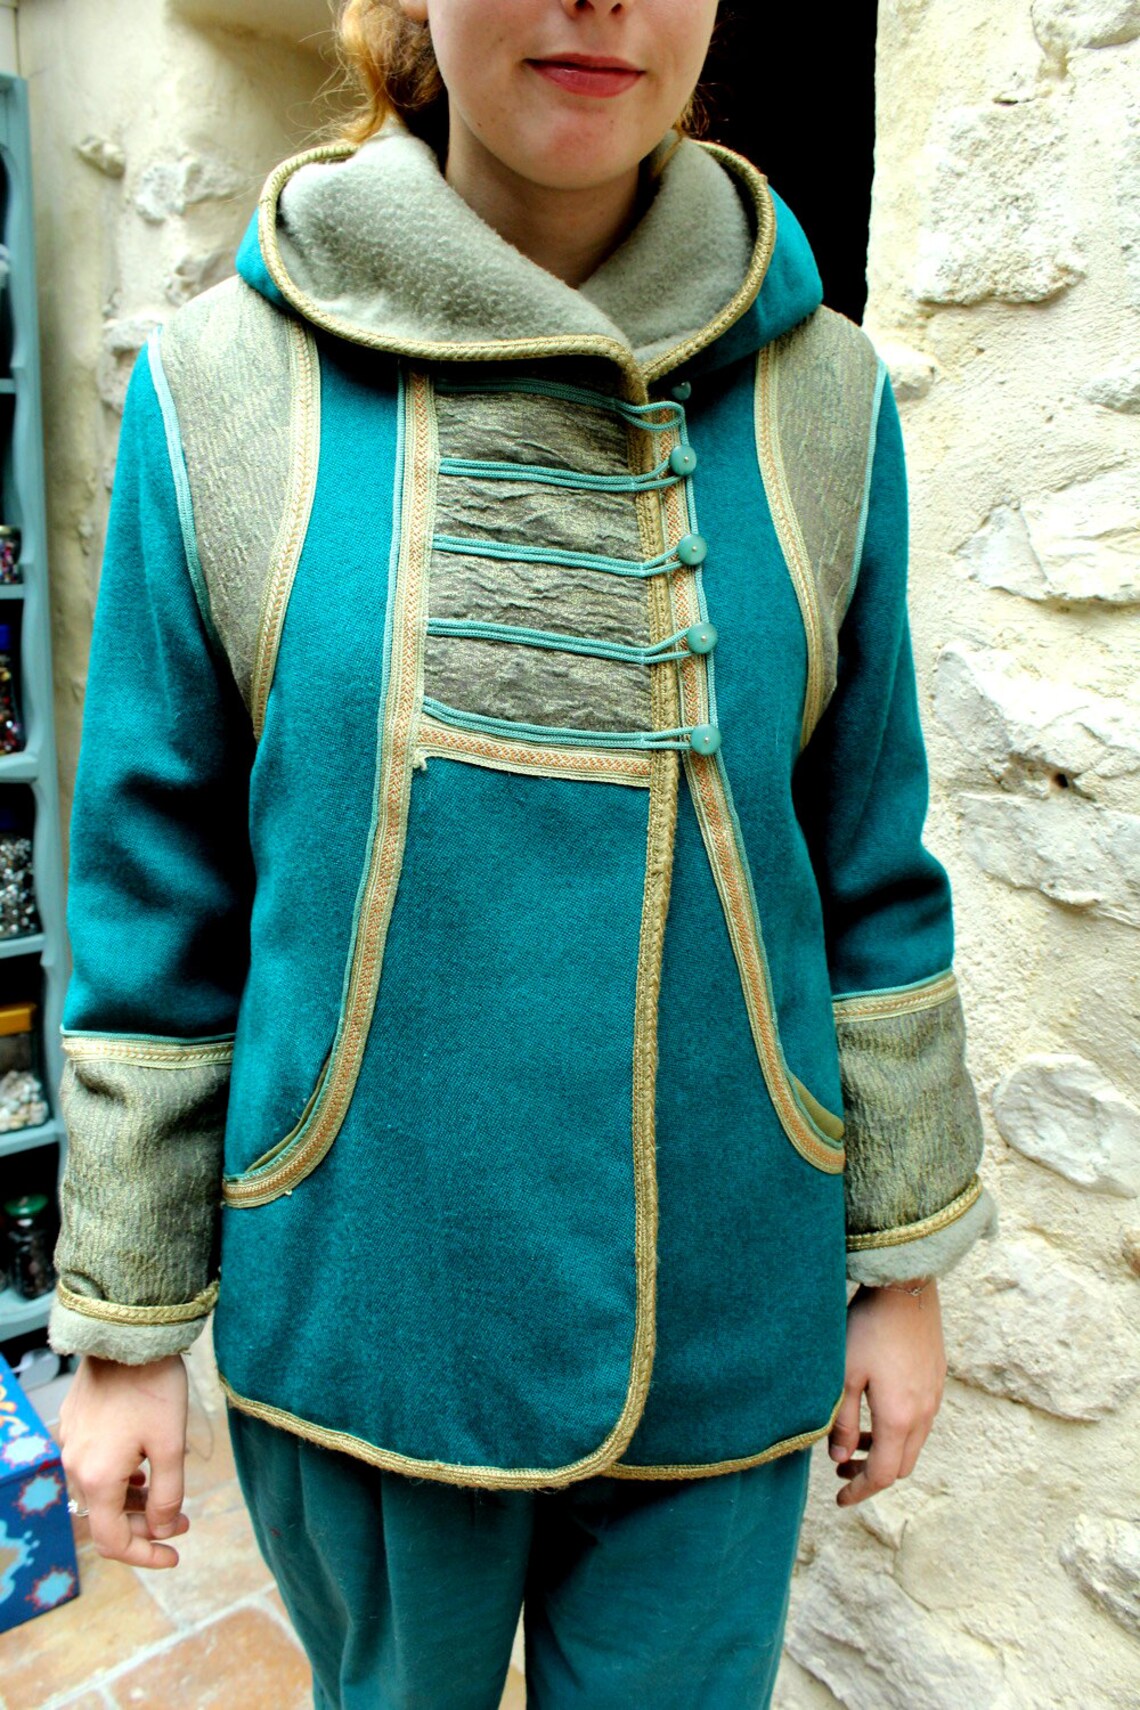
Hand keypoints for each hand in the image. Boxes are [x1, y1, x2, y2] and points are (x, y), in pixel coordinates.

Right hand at [58, 1353, 189, 1568]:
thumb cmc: (154, 1387)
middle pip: (106, 1516)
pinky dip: (120, 1478)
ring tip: (168, 1496)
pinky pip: (94, 1466)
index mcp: (98, 1478)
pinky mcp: (75, 1423)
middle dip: (146, 1525)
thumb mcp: (171, 1446)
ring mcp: (71, 1443)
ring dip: (134, 1501)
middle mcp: (76, 1465)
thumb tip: (164, 1529)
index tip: (175, 1555)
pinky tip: (143, 1468)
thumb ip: (168, 1495)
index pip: (113, 1540)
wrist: (129, 1335)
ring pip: (100, 1491)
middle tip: (183, 1521)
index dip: (146, 1555)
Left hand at [828, 1279, 946, 1507]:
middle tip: (842, 1470)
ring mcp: (934, 1396)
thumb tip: (838, 1459)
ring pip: (913, 1443)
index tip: (839, 1500)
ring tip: (855, 1439)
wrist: (905, 1287)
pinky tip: (877, 1411)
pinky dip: (899, 1431)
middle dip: (872, 1474)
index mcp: (900, 1419)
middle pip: (902, 1465)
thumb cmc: (867, 1329)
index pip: (883, 1475)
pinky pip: (921, 1420)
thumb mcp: (844, 1376)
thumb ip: (842, 1422)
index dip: (860, 1492)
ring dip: (886, 1451)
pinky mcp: (936, 1378)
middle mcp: (924, 1413)